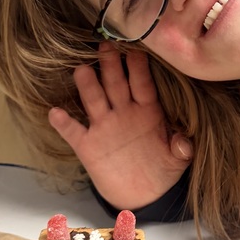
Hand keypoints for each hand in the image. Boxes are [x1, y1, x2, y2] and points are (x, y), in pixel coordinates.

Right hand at [48, 43, 191, 209]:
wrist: (143, 194)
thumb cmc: (162, 169)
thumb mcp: (177, 160)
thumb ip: (181, 149)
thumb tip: (184, 143)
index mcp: (147, 111)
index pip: (142, 84)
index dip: (139, 68)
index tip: (137, 49)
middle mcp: (124, 113)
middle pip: (116, 84)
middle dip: (111, 65)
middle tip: (105, 45)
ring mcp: (104, 128)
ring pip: (94, 101)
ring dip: (88, 86)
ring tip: (82, 70)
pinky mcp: (88, 146)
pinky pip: (74, 132)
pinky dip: (64, 124)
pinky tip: (55, 113)